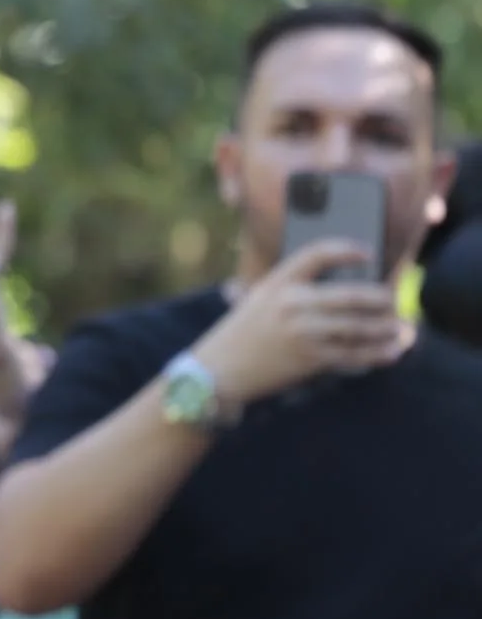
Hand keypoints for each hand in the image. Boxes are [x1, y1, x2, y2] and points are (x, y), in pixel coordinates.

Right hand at [193, 239, 406, 404]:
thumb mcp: (259, 299)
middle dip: (381, 298)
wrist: (219, 369)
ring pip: (359, 326)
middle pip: (352, 293)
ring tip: (400, 328)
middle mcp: (292, 303)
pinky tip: (391, 351)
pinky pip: (354, 354)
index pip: (317, 253)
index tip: (367, 252)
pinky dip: (378, 354)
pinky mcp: (310, 358)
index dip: (347, 249)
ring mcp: (303, 331)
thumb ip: (292, 290)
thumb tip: (342, 290)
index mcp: (278, 282)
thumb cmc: (242, 332)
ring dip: (386, 328)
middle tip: (392, 300)